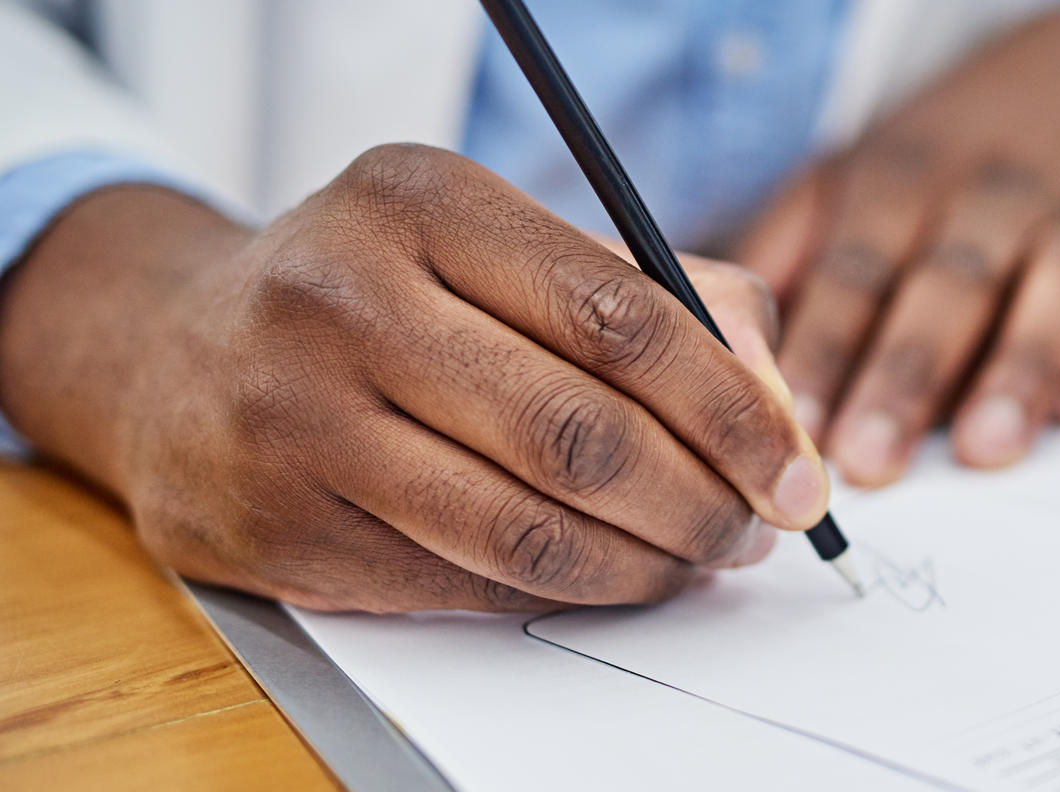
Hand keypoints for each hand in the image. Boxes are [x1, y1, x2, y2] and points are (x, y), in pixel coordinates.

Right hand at [0, 144, 827, 611]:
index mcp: (419, 202)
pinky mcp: (273, 527)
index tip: (795, 471)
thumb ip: (660, 299)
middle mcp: (341, 299)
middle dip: (699, 503)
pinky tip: (600, 576)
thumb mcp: (504, 249)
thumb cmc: (381, 293)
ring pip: (523, 530)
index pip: (619, 316)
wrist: (177, 351)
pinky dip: (560, 594)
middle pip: (578, 436)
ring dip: (641, 566)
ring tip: (691, 561)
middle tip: (752, 531)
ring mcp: (293, 420)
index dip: (732, 409)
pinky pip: (462, 586)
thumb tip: (778, 406)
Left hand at [738, 4, 1059, 483]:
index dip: (823, 348)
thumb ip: (785, 256)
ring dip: (1019, 370)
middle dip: (906, 375)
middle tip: (869, 462)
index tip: (790, 426)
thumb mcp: (844, 179)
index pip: (855, 268)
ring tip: (981, 450)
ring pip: (1054, 292)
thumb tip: (720, 351)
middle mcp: (992, 195)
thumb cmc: (934, 164)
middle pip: (946, 285)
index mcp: (902, 181)